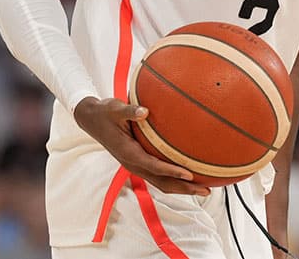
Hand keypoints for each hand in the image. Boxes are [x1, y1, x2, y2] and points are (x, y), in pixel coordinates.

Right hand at [73, 97, 210, 195]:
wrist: (92, 120)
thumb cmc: (106, 112)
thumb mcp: (115, 108)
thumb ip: (130, 110)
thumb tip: (145, 111)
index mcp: (128, 153)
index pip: (153, 166)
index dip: (171, 171)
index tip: (189, 174)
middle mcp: (133, 164)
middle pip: (162, 182)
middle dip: (184, 188)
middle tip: (206, 190)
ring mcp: (136, 165)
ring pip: (162, 183)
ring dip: (182, 188)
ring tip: (204, 188)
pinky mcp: (139, 163)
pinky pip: (159, 175)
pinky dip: (175, 179)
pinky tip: (189, 175)